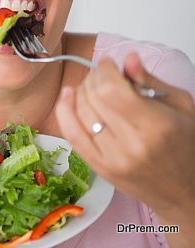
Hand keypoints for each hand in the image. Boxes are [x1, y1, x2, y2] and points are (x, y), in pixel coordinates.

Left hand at [55, 52, 194, 246]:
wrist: (184, 190)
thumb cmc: (186, 146)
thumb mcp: (180, 106)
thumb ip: (150, 81)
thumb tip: (127, 58)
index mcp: (156, 125)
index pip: (112, 88)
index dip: (105, 70)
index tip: (109, 64)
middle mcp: (131, 144)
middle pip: (93, 97)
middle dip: (94, 77)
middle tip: (102, 74)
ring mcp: (112, 159)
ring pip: (80, 112)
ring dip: (81, 91)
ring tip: (92, 86)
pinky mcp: (99, 168)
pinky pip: (71, 134)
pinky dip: (65, 111)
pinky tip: (68, 96)